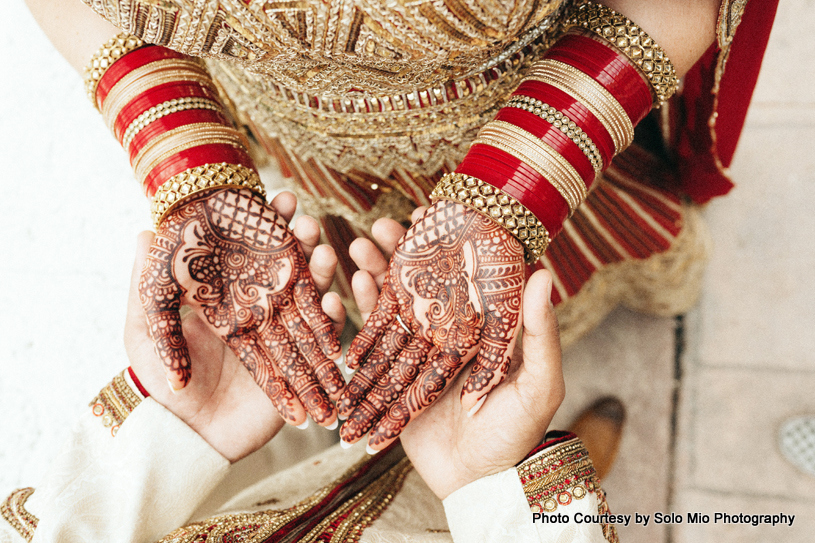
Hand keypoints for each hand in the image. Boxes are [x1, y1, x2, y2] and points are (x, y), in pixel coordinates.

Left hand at [139, 188, 344, 427]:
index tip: (281, 197)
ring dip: (322, 276)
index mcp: (226, 298)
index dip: (269, 224)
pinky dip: (331, 322)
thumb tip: (140, 232)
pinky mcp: (296, 367)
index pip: (252, 252)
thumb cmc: (154, 382)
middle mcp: (257, 313)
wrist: (178, 435)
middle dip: (302, 243)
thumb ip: (143, 282)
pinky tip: (333, 302)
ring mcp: (279, 338)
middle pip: (287, 269)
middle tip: (310, 222)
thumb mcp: (143, 326)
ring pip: (308, 298)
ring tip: (327, 254)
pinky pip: (319, 340)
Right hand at [346, 216, 563, 498]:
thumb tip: (544, 272)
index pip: (469, 274)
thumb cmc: (517, 434)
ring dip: (380, 270)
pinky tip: (354, 281)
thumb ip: (540, 333)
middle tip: (387, 224)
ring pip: (400, 300)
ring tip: (362, 243)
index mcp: (489, 328)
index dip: (452, 242)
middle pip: (428, 280)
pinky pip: (380, 334)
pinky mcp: (399, 371)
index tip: (436, 213)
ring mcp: (425, 349)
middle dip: (407, 251)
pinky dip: (366, 307)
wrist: (478, 481)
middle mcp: (455, 332)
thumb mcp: (538, 384)